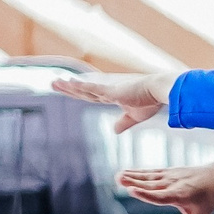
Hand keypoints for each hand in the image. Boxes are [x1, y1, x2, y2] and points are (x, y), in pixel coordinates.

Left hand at [53, 71, 178, 132]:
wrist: (160, 91)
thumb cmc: (151, 101)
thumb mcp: (135, 116)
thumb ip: (123, 122)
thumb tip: (114, 131)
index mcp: (113, 96)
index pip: (91, 95)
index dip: (78, 93)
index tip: (68, 89)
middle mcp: (108, 90)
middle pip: (83, 90)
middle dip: (68, 87)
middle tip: (54, 83)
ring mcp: (109, 89)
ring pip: (84, 88)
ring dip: (69, 86)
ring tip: (55, 82)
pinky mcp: (112, 90)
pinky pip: (92, 88)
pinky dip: (80, 86)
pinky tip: (69, 83)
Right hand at [116, 143, 213, 213]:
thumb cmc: (210, 199)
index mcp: (181, 195)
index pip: (161, 196)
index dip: (146, 194)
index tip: (132, 190)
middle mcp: (174, 184)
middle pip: (151, 185)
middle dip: (135, 182)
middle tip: (119, 180)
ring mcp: (171, 176)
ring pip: (149, 177)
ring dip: (133, 176)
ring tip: (118, 176)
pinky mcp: (169, 171)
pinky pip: (152, 172)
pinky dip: (139, 172)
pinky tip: (126, 172)